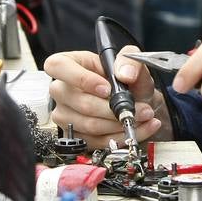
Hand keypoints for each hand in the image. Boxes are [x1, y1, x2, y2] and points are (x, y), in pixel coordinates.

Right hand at [44, 47, 168, 149]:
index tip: (107, 88)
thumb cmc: (128, 80)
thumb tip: (124, 74)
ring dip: (120, 124)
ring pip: (90, 125)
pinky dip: (121, 137)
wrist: (138, 102)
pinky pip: (96, 141)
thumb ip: (130, 60)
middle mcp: (61, 90)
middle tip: (137, 107)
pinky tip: (138, 129)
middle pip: (81, 102)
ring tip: (142, 117)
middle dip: (113, 108)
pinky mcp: (75, 136)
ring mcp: (65, 114)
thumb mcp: (132, 62)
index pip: (59, 66)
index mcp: (69, 63)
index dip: (82, 79)